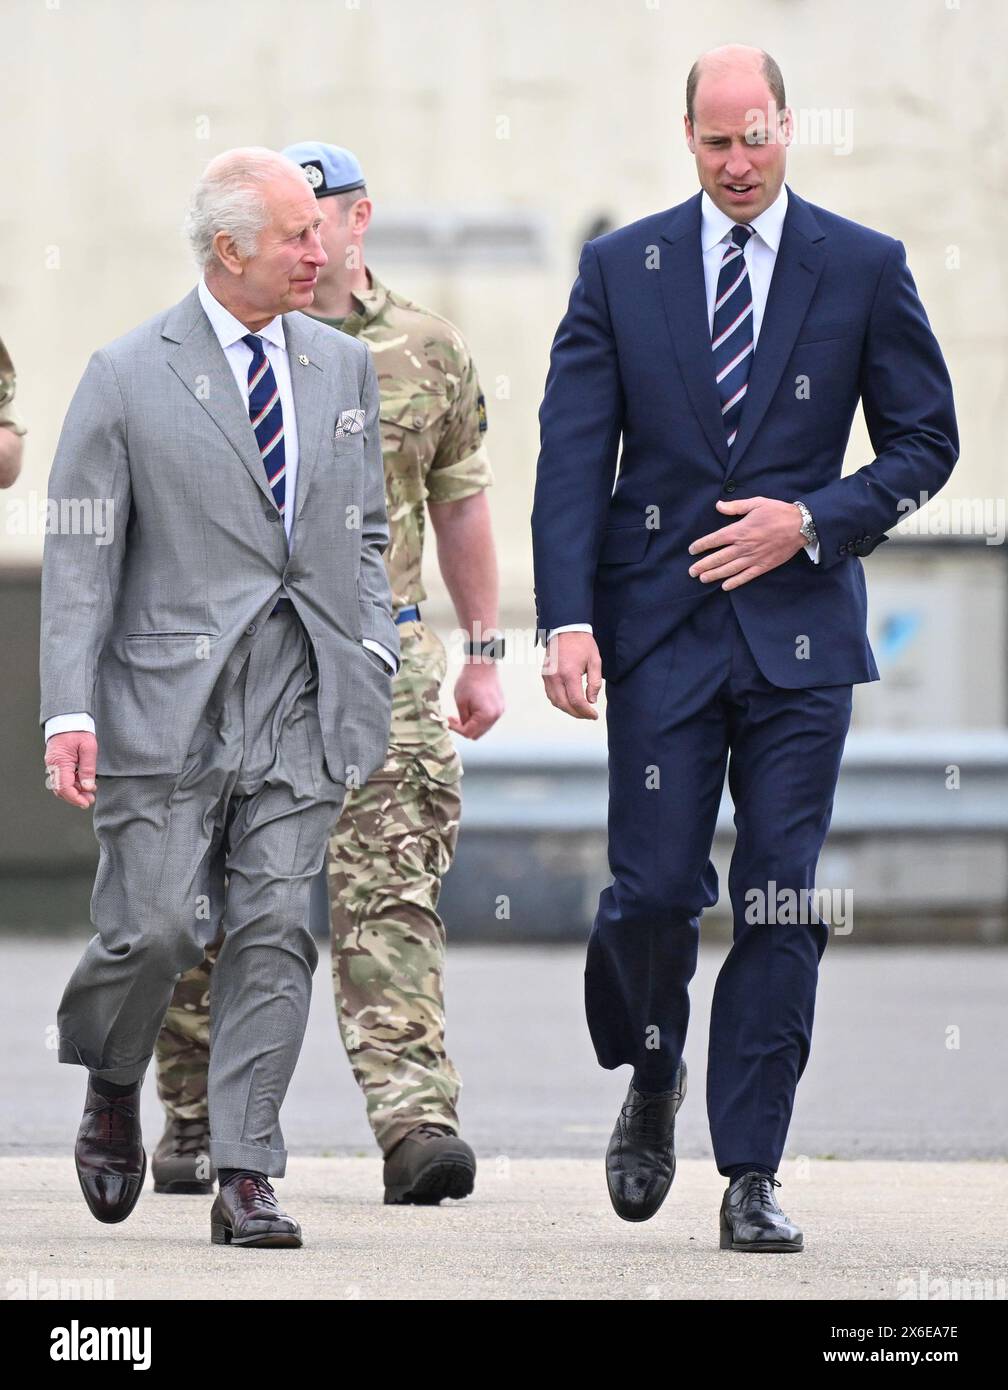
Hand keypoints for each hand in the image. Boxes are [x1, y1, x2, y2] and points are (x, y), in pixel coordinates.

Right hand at [44, 731, 98, 807]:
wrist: (68, 718)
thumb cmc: (79, 731)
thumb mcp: (88, 748)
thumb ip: (88, 769)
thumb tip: (87, 787)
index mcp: (59, 762)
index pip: (64, 788)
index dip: (75, 798)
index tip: (86, 803)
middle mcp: (53, 765)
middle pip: (60, 789)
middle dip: (75, 797)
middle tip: (90, 799)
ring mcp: (53, 764)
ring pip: (61, 785)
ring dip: (74, 791)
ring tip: (90, 792)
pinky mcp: (56, 763)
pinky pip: (62, 778)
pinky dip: (72, 784)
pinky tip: (84, 783)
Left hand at [448, 662, 504, 738]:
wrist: (482, 665)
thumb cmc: (469, 680)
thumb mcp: (460, 701)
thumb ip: (462, 718)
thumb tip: (462, 727)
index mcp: (486, 716)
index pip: (469, 732)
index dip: (456, 729)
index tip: (448, 721)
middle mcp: (495, 716)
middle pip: (477, 734)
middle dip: (465, 729)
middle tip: (454, 719)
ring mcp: (499, 712)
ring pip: (483, 728)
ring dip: (472, 724)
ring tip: (463, 713)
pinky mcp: (500, 707)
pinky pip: (488, 720)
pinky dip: (480, 719)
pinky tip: (472, 709)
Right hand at [541, 631, 601, 719]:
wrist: (565, 629)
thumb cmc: (581, 643)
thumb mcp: (595, 661)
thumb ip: (594, 683)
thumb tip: (591, 700)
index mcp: (569, 673)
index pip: (576, 701)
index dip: (586, 712)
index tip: (594, 715)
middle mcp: (555, 677)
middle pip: (564, 705)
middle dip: (577, 714)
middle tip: (588, 715)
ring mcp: (548, 676)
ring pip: (555, 702)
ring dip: (567, 709)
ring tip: (580, 710)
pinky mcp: (544, 675)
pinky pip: (550, 694)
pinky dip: (559, 702)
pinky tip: (569, 701)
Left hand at [688, 496, 805, 589]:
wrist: (800, 525)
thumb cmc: (777, 512)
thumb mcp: (756, 503)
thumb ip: (736, 507)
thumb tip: (718, 505)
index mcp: (739, 530)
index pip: (714, 540)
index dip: (701, 545)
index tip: (692, 550)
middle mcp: (743, 546)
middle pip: (718, 558)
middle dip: (703, 565)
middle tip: (691, 572)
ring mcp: (753, 557)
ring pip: (729, 569)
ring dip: (714, 575)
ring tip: (702, 579)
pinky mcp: (763, 565)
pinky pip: (746, 576)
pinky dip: (735, 582)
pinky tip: (725, 586)